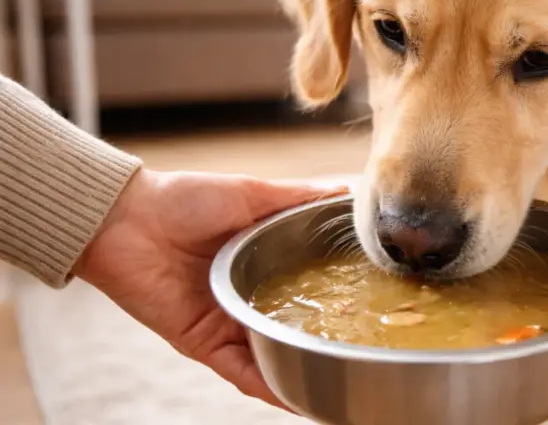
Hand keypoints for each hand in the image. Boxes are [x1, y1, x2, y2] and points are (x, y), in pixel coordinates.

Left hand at [73, 169, 347, 408]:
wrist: (126, 219)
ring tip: (339, 389)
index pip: (310, 285)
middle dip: (325, 342)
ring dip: (302, 373)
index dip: (339, 294)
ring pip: (273, 355)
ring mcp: (228, 322)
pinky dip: (269, 386)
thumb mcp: (253, 193)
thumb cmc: (185, 198)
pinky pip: (242, 370)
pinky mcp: (205, 343)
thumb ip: (299, 199)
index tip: (377, 301)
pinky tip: (296, 397)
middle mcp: (249, 296)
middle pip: (294, 326)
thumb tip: (347, 192)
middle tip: (364, 353)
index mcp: (263, 260)